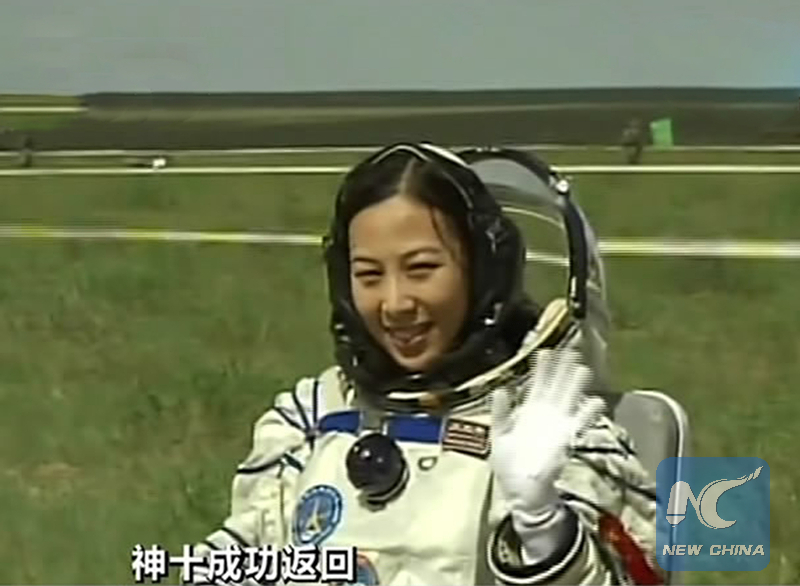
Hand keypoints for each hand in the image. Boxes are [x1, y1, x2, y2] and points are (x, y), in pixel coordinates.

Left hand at [490, 349, 604, 555]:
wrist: (520, 490)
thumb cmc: (508, 464)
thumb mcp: (498, 434)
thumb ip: (500, 412)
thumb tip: (501, 389)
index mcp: (528, 410)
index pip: (537, 383)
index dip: (542, 367)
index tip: (547, 350)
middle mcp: (545, 413)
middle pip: (556, 386)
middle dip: (564, 368)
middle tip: (573, 349)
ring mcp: (557, 425)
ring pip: (569, 399)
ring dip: (576, 385)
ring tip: (583, 368)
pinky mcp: (565, 439)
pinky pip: (578, 423)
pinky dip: (588, 413)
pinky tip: (597, 402)